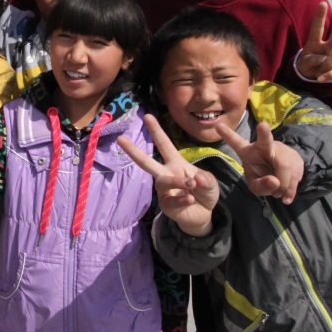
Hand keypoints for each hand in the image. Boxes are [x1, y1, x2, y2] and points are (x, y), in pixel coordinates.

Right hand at [120, 115, 218, 236]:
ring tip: (190, 184)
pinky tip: (191, 200)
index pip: (165, 144)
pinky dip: (183, 199)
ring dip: (177, 181)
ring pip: (162, 181)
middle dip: (133, 150)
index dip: (156, 131)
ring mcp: (164, 190)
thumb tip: (195, 179)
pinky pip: (171, 200)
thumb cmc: (204, 193)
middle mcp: (166, 174)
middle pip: (146, 161)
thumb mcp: (210, 183)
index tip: (147, 116)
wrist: (203, 215)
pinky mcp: (165, 205)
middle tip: (120, 139)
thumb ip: (206, 179)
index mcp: (176, 163)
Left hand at [213, 121, 304, 203]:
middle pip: (265, 140)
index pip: (237, 143)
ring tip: (277, 194)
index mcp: (248, 152)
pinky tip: (286, 197)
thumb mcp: (255, 185)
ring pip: (284, 168)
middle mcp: (265, 147)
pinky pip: (295, 176)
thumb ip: (261, 186)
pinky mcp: (296, 159)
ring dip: (282, 186)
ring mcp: (282, 151)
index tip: (218, 126)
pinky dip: (290, 191)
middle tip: (262, 125)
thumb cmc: (263, 176)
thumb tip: (275, 181)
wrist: (285, 176)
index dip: (228, 136)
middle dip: (264, 133)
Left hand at [296, 2, 331, 81]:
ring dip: (321, 68)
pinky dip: (326, 76)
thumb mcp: (303, 63)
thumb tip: (326, 61)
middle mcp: (327, 46)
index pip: (317, 27)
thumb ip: (311, 61)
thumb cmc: (308, 65)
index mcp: (315, 42)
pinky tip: (320, 79)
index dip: (319, 16)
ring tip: (316, 71)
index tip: (323, 3)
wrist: (317, 77)